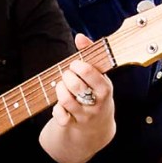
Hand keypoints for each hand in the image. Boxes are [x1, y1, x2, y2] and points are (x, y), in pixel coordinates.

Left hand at [44, 33, 114, 162]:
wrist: (98, 126)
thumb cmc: (96, 92)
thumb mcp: (98, 75)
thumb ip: (90, 54)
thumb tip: (79, 36)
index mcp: (105, 88)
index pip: (91, 74)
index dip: (79, 66)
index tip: (75, 64)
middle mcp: (96, 103)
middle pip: (76, 86)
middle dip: (67, 76)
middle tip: (68, 75)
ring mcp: (85, 115)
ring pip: (66, 100)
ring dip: (59, 89)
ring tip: (62, 86)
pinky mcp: (74, 125)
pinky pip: (61, 117)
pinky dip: (57, 109)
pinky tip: (60, 105)